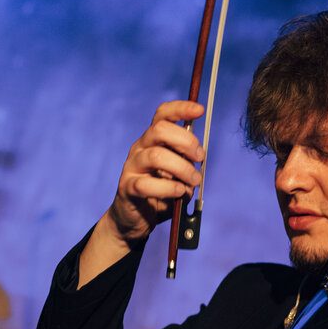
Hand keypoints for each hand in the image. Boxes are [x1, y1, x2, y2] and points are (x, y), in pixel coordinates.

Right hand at [108, 101, 205, 242]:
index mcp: (153, 140)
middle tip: (200, 158)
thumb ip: (187, 163)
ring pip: (157, 156)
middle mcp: (140, 148)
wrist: (134, 219)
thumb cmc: (160, 194)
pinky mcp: (127, 187)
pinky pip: (147, 184)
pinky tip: (179, 192)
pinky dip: (169, 188)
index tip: (199, 110)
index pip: (162, 115)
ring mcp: (131, 167)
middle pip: (160, 130)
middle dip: (186, 141)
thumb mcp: (178, 175)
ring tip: (194, 180)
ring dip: (183, 168)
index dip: (180, 109)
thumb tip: (199, 159)